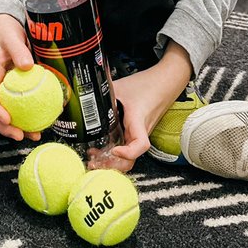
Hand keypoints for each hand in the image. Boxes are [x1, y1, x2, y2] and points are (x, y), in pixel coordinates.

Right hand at [0, 14, 39, 140]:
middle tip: (20, 135)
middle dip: (4, 128)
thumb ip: (18, 50)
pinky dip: (28, 117)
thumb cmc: (7, 32)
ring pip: (5, 113)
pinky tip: (41, 123)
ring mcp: (4, 90)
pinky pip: (19, 107)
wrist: (8, 29)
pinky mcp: (15, 91)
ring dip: (16, 127)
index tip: (7, 118)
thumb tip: (27, 66)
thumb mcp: (12, 37)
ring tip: (33, 135)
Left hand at [94, 55, 188, 172]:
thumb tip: (82, 97)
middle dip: (111, 166)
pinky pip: (125, 149)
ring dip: (110, 162)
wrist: (165, 81)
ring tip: (92, 159)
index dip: (127, 153)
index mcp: (138, 121)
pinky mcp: (135, 133)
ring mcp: (138, 134)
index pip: (140, 145)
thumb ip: (101, 93)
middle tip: (92, 162)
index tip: (113, 149)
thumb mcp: (120, 86)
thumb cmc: (147, 84)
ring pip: (127, 158)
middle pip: (130, 161)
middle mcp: (140, 132)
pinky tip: (100, 149)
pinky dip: (113, 153)